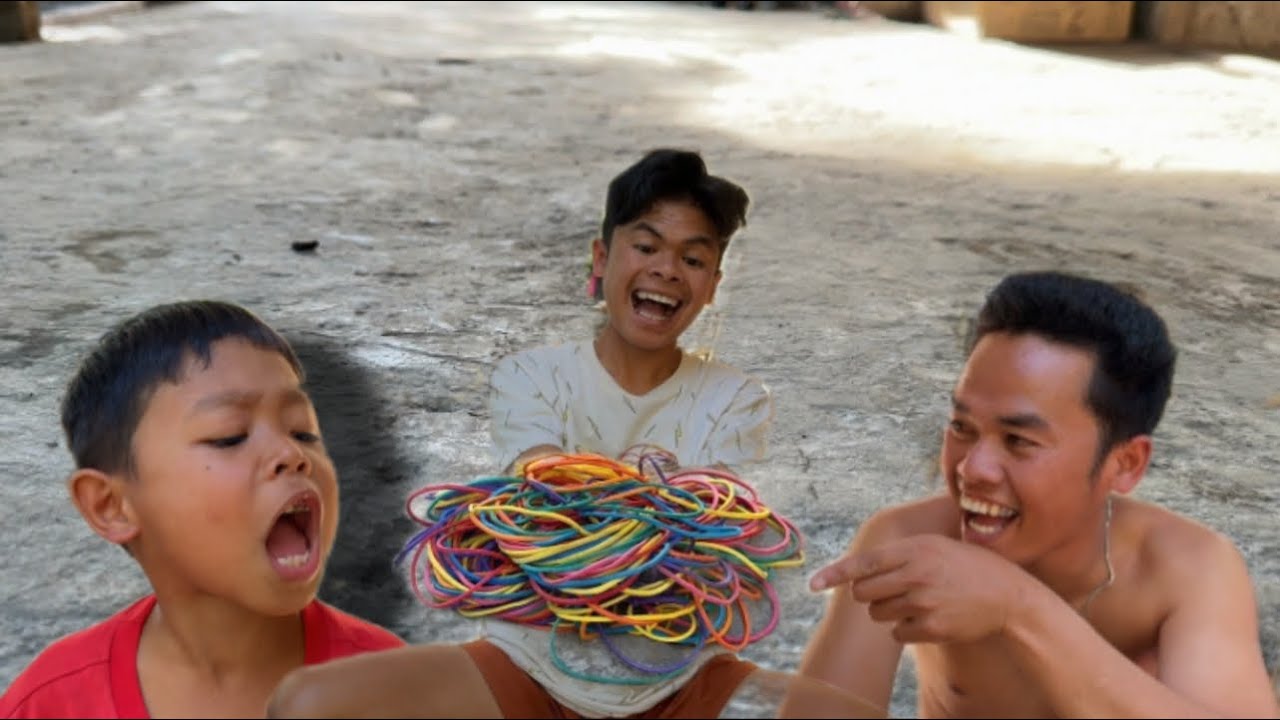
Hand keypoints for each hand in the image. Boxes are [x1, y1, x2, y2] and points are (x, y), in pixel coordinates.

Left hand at [809, 534, 1028, 643]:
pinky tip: (927, 618)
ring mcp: (924, 602)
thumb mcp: (935, 545)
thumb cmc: (967, 566)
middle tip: (892, 590)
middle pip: (864, 592)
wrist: (1008, 595)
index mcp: (914, 549)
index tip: (812, 584)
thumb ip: (899, 554)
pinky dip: (906, 629)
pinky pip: (898, 633)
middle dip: (869, 594)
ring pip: (878, 614)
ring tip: (916, 601)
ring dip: (888, 611)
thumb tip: (857, 572)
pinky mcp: (932, 627)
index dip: (834, 574)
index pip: (863, 562)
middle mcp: (916, 574)